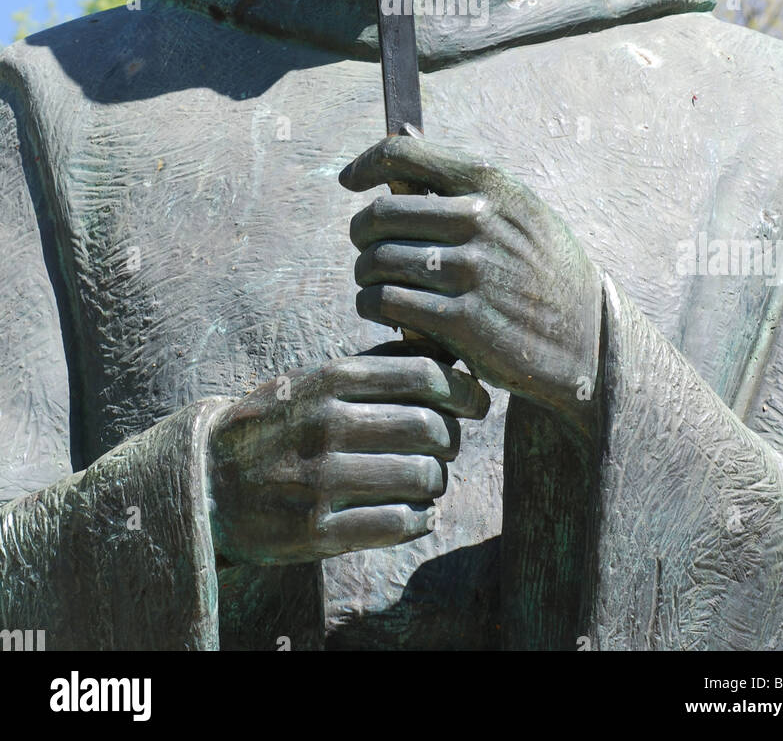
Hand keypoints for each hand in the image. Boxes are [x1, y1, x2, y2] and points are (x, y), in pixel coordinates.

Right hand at [207, 353, 488, 566]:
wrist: (206, 480)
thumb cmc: (279, 425)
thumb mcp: (317, 381)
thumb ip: (376, 367)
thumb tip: (443, 349)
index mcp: (330, 381)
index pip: (422, 374)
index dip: (463, 388)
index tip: (477, 402)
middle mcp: (327, 426)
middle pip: (430, 426)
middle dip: (452, 438)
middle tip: (448, 446)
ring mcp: (320, 480)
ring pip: (421, 477)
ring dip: (437, 482)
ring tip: (428, 481)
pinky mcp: (315, 531)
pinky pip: (396, 524)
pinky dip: (419, 520)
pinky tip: (414, 514)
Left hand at [340, 134, 602, 421]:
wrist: (587, 337)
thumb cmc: (542, 267)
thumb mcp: (519, 209)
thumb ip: (461, 181)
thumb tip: (402, 139)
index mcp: (490, 183)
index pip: (403, 155)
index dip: (366, 165)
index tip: (350, 180)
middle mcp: (479, 220)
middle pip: (379, 214)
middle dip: (361, 233)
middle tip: (367, 248)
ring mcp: (470, 271)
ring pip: (376, 261)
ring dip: (365, 275)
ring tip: (376, 282)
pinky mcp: (461, 320)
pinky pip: (386, 303)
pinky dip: (374, 306)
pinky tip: (384, 310)